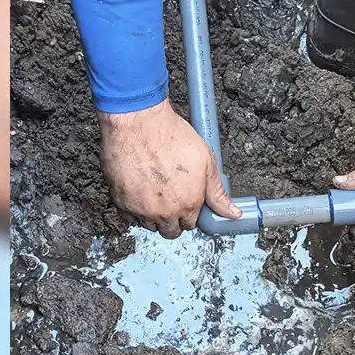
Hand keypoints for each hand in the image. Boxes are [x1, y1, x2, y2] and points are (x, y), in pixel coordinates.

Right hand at [98, 99, 239, 237]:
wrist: (139, 123)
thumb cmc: (171, 137)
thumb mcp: (206, 162)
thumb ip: (218, 192)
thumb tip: (234, 213)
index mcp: (188, 204)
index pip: (191, 224)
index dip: (189, 212)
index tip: (185, 201)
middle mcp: (165, 212)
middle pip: (170, 231)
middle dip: (172, 219)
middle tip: (170, 198)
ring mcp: (141, 209)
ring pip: (149, 226)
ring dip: (153, 215)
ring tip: (154, 192)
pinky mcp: (121, 202)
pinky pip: (129, 217)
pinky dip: (134, 209)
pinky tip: (139, 191)